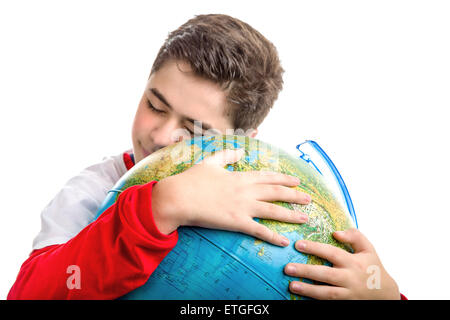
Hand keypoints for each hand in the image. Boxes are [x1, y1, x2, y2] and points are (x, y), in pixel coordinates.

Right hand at [151, 148, 310, 245]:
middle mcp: (246, 191)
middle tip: (309, 199)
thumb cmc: (192, 179)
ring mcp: (243, 207)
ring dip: (290, 215)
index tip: (297, 181)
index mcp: (241, 176)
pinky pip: (259, 230)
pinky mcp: (236, 222)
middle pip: (276, 193)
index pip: (268, 177)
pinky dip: (273, 236)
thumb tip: (241, 150)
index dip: (285, 179)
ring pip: (273, 211)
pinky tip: (284, 241)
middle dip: (294, 195)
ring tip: (305, 218)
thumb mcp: (210, 161)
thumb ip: (228, 154)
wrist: (179, 197)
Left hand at [284, 228, 399, 298]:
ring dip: (308, 290)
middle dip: (306, 271)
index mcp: (353, 262)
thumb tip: (336, 233)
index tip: (298, 245)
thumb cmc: (372, 267)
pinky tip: (301, 296)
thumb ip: (354, 236)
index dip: (315, 248)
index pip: (332, 253)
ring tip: (291, 285)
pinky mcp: (345, 303)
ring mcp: (347, 293)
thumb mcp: (368, 249)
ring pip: (326, 293)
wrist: (385, 294)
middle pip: (326, 275)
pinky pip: (328, 302)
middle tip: (288, 268)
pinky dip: (315, 300)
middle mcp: (350, 278)